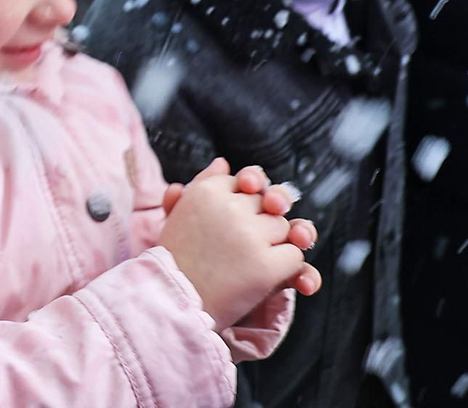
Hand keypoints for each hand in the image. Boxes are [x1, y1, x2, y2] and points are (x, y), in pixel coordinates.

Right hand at [159, 161, 316, 327]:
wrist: (171, 305)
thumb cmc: (175, 261)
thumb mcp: (180, 215)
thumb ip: (203, 185)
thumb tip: (223, 162)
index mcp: (208, 190)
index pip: (249, 182)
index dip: (247, 203)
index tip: (232, 222)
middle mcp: (230, 207)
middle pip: (269, 204)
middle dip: (264, 223)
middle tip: (241, 246)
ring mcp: (250, 236)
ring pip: (286, 229)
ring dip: (275, 247)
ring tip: (247, 264)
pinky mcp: (266, 266)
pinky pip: (296, 258)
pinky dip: (287, 272)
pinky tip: (262, 279)